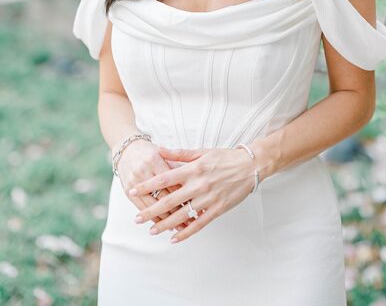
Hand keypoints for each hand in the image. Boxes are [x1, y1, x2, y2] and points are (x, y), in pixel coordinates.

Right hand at [114, 140, 189, 232]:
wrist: (126, 148)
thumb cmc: (151, 152)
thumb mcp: (166, 154)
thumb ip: (178, 166)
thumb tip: (195, 183)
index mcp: (156, 160)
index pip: (172, 183)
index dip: (185, 195)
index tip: (198, 206)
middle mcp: (144, 171)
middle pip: (162, 196)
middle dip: (178, 210)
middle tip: (191, 222)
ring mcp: (134, 181)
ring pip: (152, 205)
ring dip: (165, 219)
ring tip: (179, 227)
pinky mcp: (127, 190)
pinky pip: (141, 207)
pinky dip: (152, 217)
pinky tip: (162, 224)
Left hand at [128, 147, 256, 243]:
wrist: (252, 165)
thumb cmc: (226, 157)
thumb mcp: (202, 152)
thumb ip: (179, 154)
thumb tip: (159, 149)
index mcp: (193, 169)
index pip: (164, 178)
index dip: (146, 185)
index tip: (131, 191)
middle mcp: (199, 184)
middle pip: (169, 200)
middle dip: (150, 211)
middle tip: (136, 219)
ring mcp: (208, 198)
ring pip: (181, 215)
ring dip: (164, 224)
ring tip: (151, 230)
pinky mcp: (218, 208)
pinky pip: (199, 223)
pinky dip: (186, 232)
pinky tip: (174, 238)